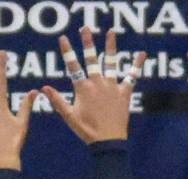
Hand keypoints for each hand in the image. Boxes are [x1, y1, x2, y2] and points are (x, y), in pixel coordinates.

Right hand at [43, 29, 145, 143]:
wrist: (107, 141)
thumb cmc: (87, 130)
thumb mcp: (69, 116)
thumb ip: (57, 100)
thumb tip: (44, 88)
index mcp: (83, 88)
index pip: (72, 66)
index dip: (67, 51)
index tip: (63, 38)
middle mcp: (97, 83)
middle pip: (91, 58)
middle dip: (87, 42)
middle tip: (85, 28)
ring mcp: (111, 86)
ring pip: (110, 62)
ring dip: (110, 46)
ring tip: (111, 32)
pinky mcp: (124, 92)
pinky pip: (131, 76)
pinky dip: (137, 65)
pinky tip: (142, 54)